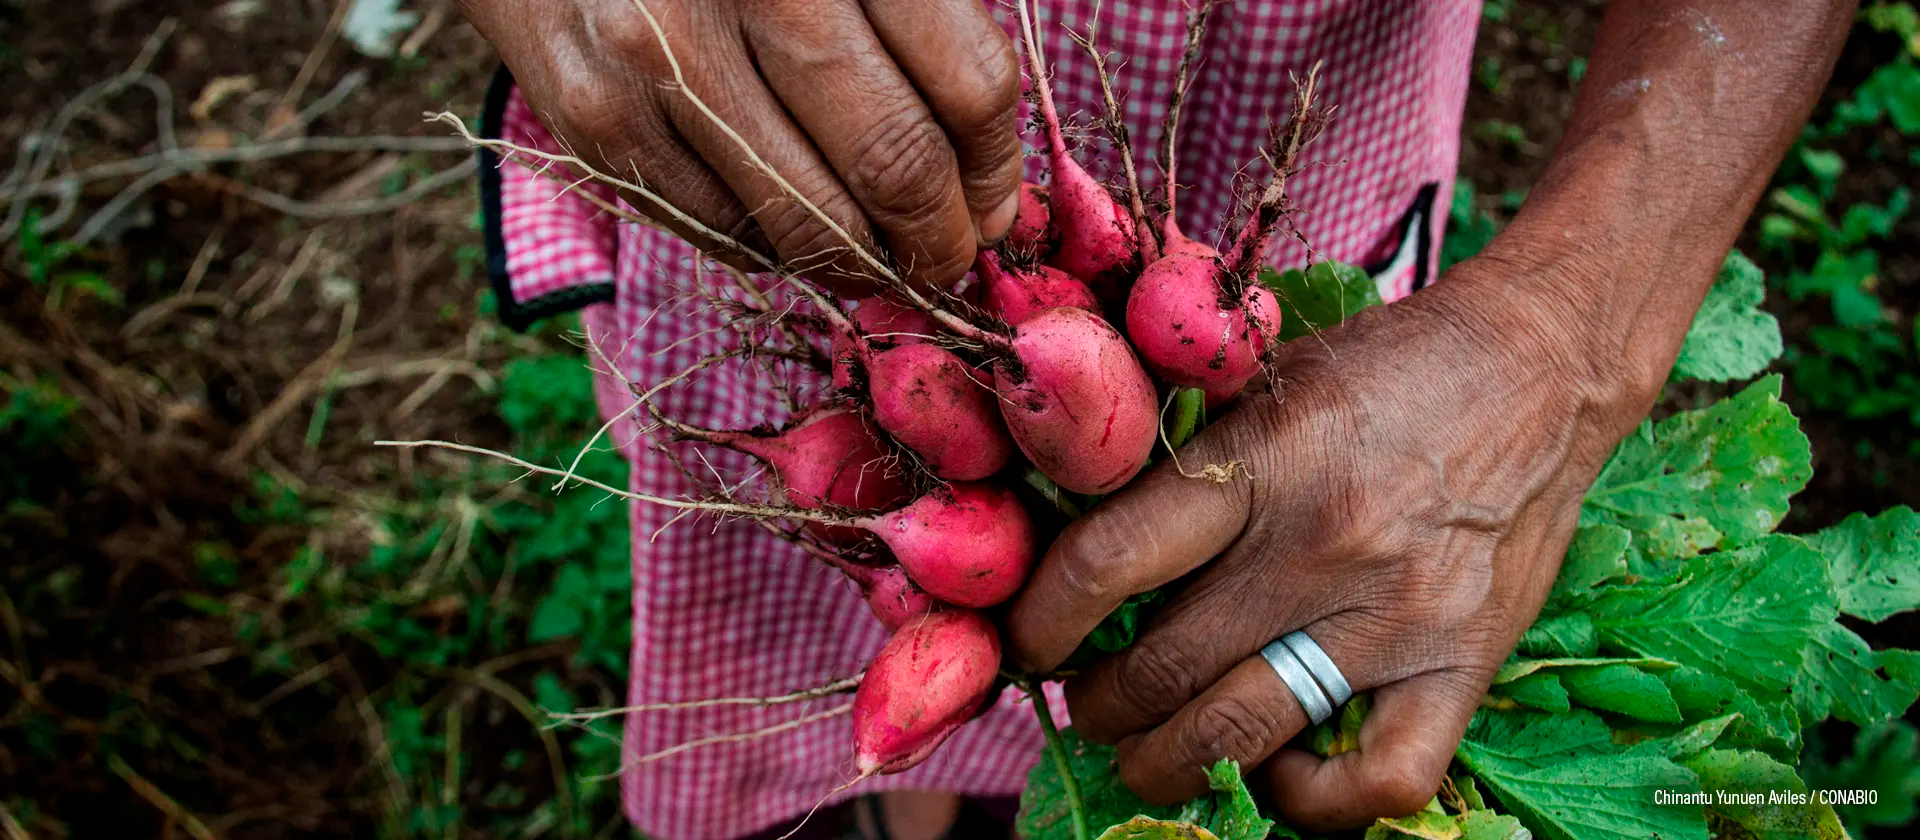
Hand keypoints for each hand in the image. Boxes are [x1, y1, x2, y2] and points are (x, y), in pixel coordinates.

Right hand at [457, 0, 1023, 293]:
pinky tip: (788, 229)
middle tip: (946, 259)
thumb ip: (920, 43)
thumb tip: (988, 196)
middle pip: (895, 161)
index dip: (994, 170)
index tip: (995, 207)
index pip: (966, 84)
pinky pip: (724, 233)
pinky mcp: (601, 119)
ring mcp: (664, 56)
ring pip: (809, 221)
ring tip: (879, 260)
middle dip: (938, 239)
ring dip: (864, 265)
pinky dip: (775, 253)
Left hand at [1005, 252, 1654, 829]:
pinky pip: (1379, 782)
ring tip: (1145, 748)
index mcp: (1262, 459)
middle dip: (1096, 705)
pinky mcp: (1463, 665)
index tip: (1029, 641)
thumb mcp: (1267, 379)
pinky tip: (1279, 765)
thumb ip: (1185, 457)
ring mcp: (1397, 617)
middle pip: (1160, 668)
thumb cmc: (1386, 369)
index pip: (1110, 560)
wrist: (1541, 362)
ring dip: (1163, 763)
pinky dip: (1310, 801)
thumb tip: (1074, 530)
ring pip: (1239, 735)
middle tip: (1088, 699)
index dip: (1044, 619)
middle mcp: (1323, 545)